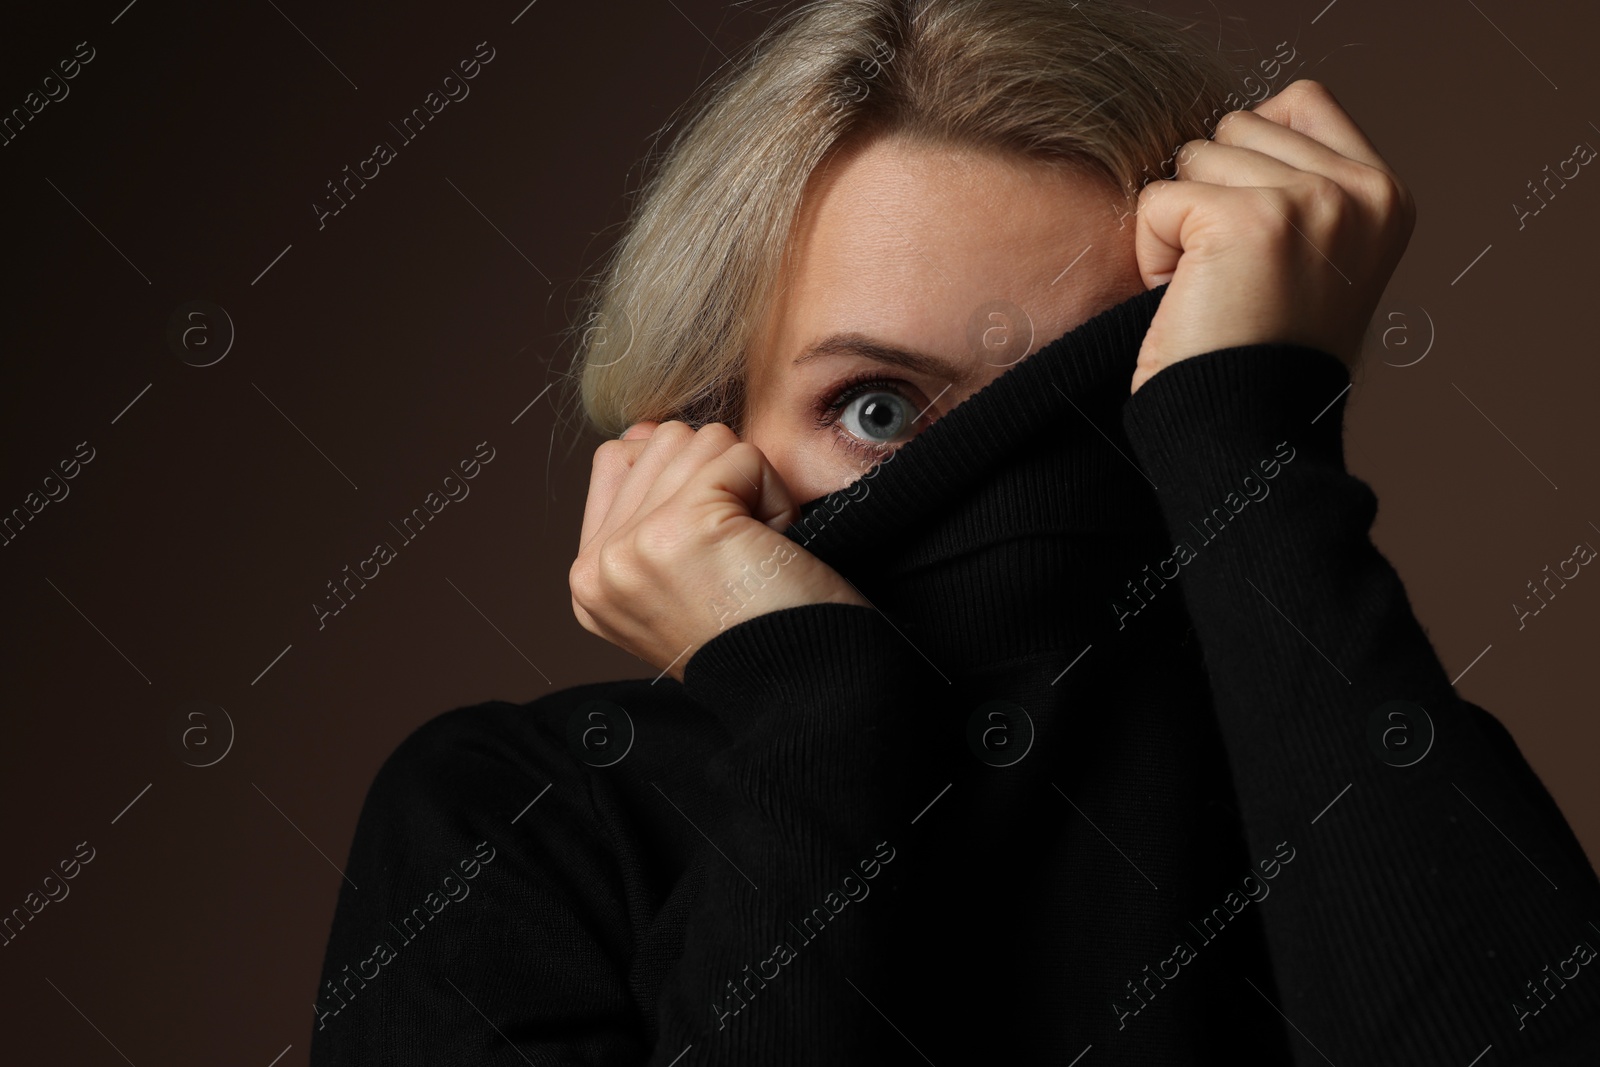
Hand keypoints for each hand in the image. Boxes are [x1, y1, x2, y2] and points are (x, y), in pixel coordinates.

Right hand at [569, 420, 869, 681]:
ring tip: (755, 556)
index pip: (618, 459)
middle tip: (740, 560)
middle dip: (723, 485)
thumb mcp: (682, 574)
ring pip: (702, 440)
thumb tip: (642, 431)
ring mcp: (632, 547)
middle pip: (664, 441)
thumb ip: (648, 502)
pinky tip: (772, 553)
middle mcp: (598, 568)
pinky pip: (742, 457)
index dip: (685, 478)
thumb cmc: (764, 637)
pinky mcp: (681, 527)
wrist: (807, 695)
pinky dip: (777, 498)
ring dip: (751, 489)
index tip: (715, 545)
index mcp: (590, 582)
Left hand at [1129, 79, 1416, 393]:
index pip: (1299, 101)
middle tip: (1232, 281)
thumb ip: (1299, 186)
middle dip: (1210, 197)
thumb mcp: (1314, 260)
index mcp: (1386, 195)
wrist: (1248, 437)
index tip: (1256, 243)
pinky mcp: (1250, 220)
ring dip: (1179, 227)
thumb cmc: (1260, 358)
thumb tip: (1231, 128)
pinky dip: (1152, 254)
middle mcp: (1362, 191)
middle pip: (1237, 125)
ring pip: (1194, 157)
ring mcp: (1311, 200)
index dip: (1248, 161)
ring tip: (1212, 292)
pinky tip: (1188, 302)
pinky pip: (1157, 200)